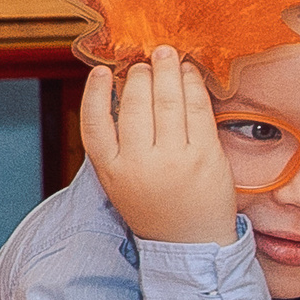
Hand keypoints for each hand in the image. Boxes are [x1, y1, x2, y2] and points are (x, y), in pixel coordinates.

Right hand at [79, 48, 239, 244]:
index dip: (95, 93)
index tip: (103, 71)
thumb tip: (122, 94)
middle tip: (146, 61)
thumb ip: (117, 146)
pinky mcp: (205, 157)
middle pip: (136, 105)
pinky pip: (197, 110)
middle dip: (141, 75)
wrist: (191, 244)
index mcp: (112, 171)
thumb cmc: (157, 208)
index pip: (94, 124)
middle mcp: (140, 164)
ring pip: (167, 102)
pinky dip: (192, 86)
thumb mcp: (121, 183)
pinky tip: (188, 74)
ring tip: (166, 55)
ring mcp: (175, 160)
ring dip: (166, 71)